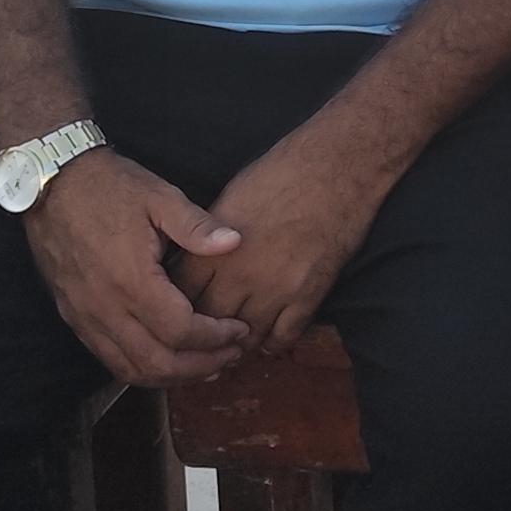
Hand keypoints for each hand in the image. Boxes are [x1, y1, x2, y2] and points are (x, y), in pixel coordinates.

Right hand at [24, 150, 248, 388]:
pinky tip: (165, 359)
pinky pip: (109, 358)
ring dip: (172, 375)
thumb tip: (235, 242)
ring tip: (205, 364)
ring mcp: (85, 316)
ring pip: (131, 369)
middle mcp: (105, 307)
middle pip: (158, 362)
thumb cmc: (108, 186)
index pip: (180, 331)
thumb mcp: (159, 196)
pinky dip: (141, 369)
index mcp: (131, 280)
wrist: (50, 182)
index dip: (215, 338)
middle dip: (201, 365)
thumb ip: (197, 226)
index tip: (239, 329)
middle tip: (231, 355)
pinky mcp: (74, 316)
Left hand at [187, 117, 395, 351]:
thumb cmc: (281, 173)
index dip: (174, 308)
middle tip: (200, 339)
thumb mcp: (228, 200)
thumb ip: (207, 238)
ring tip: (232, 344)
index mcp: (213, 249)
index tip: (176, 311)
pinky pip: (283, 337)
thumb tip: (194, 261)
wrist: (336, 166)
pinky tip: (266, 338)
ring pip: (244, 338)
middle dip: (200, 334)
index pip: (178, 297)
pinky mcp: (308, 296)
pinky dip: (272, 343)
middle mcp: (239, 275)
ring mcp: (276, 289)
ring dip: (236, 344)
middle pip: (206, 324)